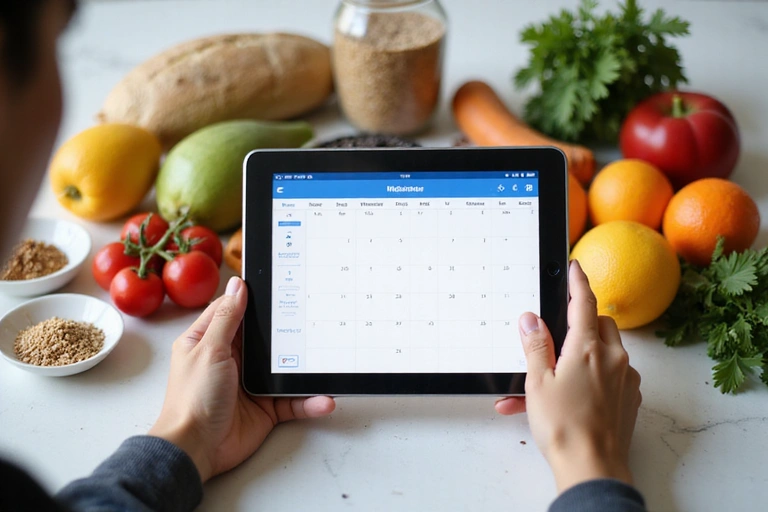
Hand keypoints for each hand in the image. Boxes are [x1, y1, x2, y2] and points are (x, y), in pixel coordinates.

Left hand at [148, 277, 334, 481]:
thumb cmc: (192, 399)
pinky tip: (324, 399)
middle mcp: (230, 360)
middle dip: (287, 331)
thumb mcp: (210, 350)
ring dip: (304, 368)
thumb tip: (238, 285)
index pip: (233, 310)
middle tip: (312, 316)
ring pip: (283, 369)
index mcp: (209, 341)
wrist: (195, 449)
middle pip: (265, 338)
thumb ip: (227, 318)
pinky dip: (309, 401)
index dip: (252, 298)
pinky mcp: (265, 409)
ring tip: (325, 359)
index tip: (278, 285)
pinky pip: (293, 401)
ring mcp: (250, 384)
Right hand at [495, 261, 641, 492]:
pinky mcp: (631, 399)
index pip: (584, 303)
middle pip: (600, 325)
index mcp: (587, 348)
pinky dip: (592, 379)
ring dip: (584, 355)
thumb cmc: (563, 426)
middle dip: (581, 323)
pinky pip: (612, 377)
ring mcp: (626, 379)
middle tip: (558, 337)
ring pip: (607, 351)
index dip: (578, 282)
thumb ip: (535, 345)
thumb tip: (531, 319)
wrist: (592, 466)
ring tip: (552, 381)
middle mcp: (613, 358)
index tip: (575, 268)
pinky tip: (570, 396)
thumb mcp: (537, 381)